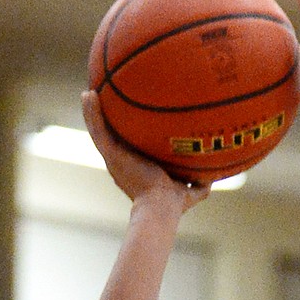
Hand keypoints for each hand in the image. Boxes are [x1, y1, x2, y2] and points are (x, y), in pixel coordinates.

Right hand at [81, 91, 211, 212]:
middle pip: (112, 138)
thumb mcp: (190, 191)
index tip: (129, 120)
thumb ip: (200, 184)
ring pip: (100, 131)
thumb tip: (212, 177)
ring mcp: (114, 159)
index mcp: (136, 169)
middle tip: (103, 100)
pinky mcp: (111, 155)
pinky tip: (87, 94)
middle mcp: (122, 163)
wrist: (160, 207)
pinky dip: (91, 113)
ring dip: (92, 112)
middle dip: (107, 121)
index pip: (129, 149)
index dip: (127, 135)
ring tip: (89, 92)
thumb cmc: (173, 204)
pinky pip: (98, 130)